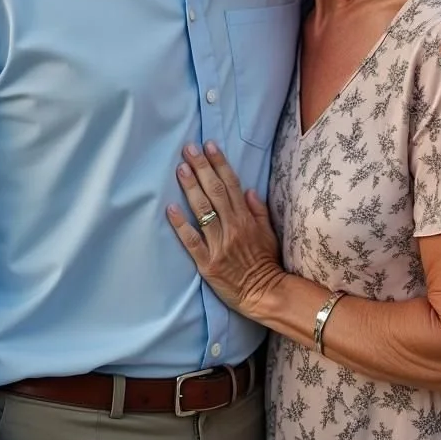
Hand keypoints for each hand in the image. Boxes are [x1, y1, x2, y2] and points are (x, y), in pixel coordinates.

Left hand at [167, 142, 284, 317]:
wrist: (266, 294)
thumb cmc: (267, 263)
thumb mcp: (269, 234)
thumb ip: (259, 211)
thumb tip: (249, 189)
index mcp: (246, 218)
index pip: (231, 184)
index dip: (219, 163)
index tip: (208, 145)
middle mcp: (232, 227)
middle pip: (214, 191)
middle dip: (201, 167)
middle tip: (188, 148)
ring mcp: (219, 244)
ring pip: (202, 210)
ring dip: (190, 188)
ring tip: (180, 168)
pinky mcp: (207, 263)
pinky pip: (192, 241)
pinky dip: (181, 225)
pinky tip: (170, 209)